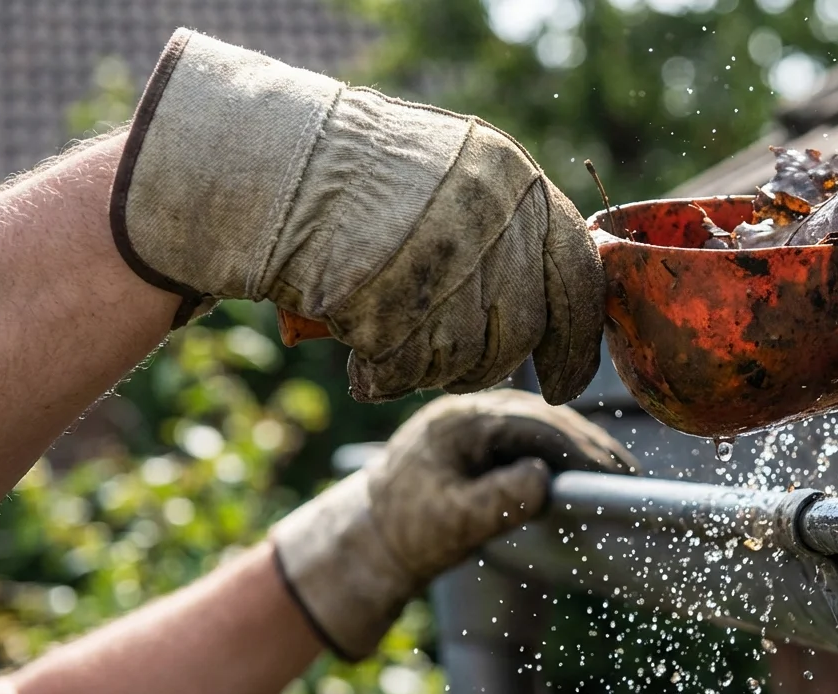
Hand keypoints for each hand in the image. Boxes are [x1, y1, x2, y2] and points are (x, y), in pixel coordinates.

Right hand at [111, 29, 605, 403]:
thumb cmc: (356, 178)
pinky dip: (382, 377)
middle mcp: (490, 215)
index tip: (566, 386)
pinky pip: (404, 370)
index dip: (576, 345)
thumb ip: (508, 233)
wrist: (259, 164)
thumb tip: (552, 312)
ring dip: (427, 368)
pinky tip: (360, 356)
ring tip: (389, 342)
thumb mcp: (454, 178)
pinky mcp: (386, 299)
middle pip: (518, 331)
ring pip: (464, 358)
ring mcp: (440, 257)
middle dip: (483, 362)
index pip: (577, 280)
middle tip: (441, 359)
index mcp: (514, 180)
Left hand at [270, 389, 636, 660]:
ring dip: (582, 447)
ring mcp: (478, 417)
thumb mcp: (450, 525)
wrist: (371, 537)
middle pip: (547, 417)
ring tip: (618, 475)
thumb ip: (495, 501)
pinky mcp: (485, 433)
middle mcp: (471, 408)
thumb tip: (543, 477)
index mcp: (461, 422)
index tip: (614, 475)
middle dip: (591, 445)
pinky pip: (534, 434)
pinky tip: (586, 471)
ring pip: (545, 423)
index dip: (580, 449)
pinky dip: (563, 451)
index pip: (535, 425)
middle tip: (629, 476)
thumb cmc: (408, 533)